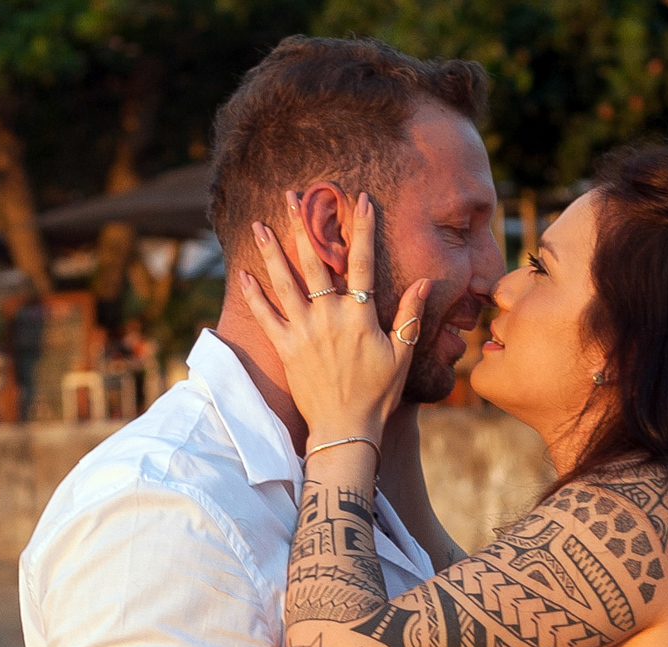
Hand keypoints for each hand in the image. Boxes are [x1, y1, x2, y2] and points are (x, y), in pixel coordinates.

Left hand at [241, 191, 429, 444]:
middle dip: (304, 225)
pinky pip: (265, 315)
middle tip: (292, 196)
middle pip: (314, 262)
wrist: (345, 428)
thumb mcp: (403, 354)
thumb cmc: (379, 393)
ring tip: (259, 223)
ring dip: (271, 250)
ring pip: (285, 282)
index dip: (361, 228)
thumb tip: (425, 281)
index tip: (360, 199)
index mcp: (360, 316)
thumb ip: (411, 315)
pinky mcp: (286, 347)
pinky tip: (243, 272)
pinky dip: (253, 294)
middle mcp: (329, 317)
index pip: (363, 262)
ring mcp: (304, 331)